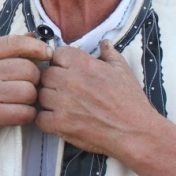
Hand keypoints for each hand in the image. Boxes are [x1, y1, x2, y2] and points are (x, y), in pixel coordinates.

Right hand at [0, 34, 50, 144]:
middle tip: (25, 86)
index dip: (37, 47)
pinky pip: (26, 112)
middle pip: (30, 70)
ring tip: (19, 101)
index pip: (17, 42)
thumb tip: (33, 35)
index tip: (46, 54)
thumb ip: (5, 49)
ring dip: (30, 99)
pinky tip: (18, 114)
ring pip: (30, 92)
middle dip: (33, 80)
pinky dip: (27, 115)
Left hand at [35, 40, 158, 156]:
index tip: (68, 71)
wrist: (136, 132)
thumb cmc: (131, 102)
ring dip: (48, 101)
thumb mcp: (123, 71)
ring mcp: (63, 102)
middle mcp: (70, 80)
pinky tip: (58, 121)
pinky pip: (39, 118)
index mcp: (84, 64)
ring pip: (40, 95)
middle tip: (65, 91)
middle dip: (53, 82)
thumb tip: (105, 43)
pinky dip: (46, 120)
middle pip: (45, 75)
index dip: (61, 63)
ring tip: (63, 106)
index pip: (56, 55)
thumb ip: (110, 54)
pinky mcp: (60, 124)